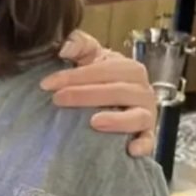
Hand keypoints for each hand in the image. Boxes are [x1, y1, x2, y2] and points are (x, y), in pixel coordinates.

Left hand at [41, 31, 156, 156]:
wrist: (113, 100)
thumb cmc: (99, 77)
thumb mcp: (89, 57)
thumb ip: (79, 45)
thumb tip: (65, 47)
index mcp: (129, 69)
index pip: (103, 70)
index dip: (74, 76)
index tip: (47, 84)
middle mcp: (142, 90)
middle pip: (118, 92)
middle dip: (86, 95)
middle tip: (58, 100)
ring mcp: (146, 113)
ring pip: (137, 116)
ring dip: (117, 120)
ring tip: (94, 122)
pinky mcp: (146, 134)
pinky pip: (149, 140)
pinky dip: (143, 145)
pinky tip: (130, 150)